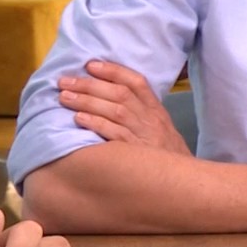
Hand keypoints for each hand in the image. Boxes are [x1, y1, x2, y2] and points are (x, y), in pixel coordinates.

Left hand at [58, 60, 190, 155]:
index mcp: (156, 111)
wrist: (182, 182)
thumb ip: (139, 115)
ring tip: (64, 97)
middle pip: (121, 94)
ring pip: (116, 111)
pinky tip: (78, 119)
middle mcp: (151, 119)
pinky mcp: (137, 152)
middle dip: (90, 85)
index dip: (113, 71)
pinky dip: (96, 124)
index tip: (90, 65)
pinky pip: (115, 134)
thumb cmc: (164, 156)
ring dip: (88, 101)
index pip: (137, 83)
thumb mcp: (159, 130)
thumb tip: (107, 99)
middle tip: (65, 81)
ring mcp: (145, 135)